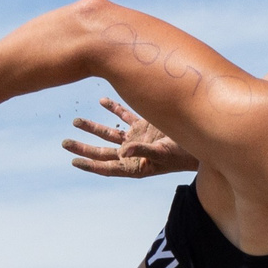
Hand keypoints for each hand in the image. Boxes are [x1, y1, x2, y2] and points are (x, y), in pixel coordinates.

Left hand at [62, 97, 198, 177]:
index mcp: (134, 166)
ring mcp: (138, 138)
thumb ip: (141, 151)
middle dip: (83, 146)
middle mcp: (133, 153)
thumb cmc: (184, 154)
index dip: (90, 165)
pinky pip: (125, 116)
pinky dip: (113, 108)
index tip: (74, 161)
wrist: (202, 143)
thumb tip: (121, 152)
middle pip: (102, 151)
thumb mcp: (163, 154)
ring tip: (76, 122)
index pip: (107, 166)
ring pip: (109, 133)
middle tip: (65, 143)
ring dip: (93, 128)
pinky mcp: (145, 124)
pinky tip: (101, 100)